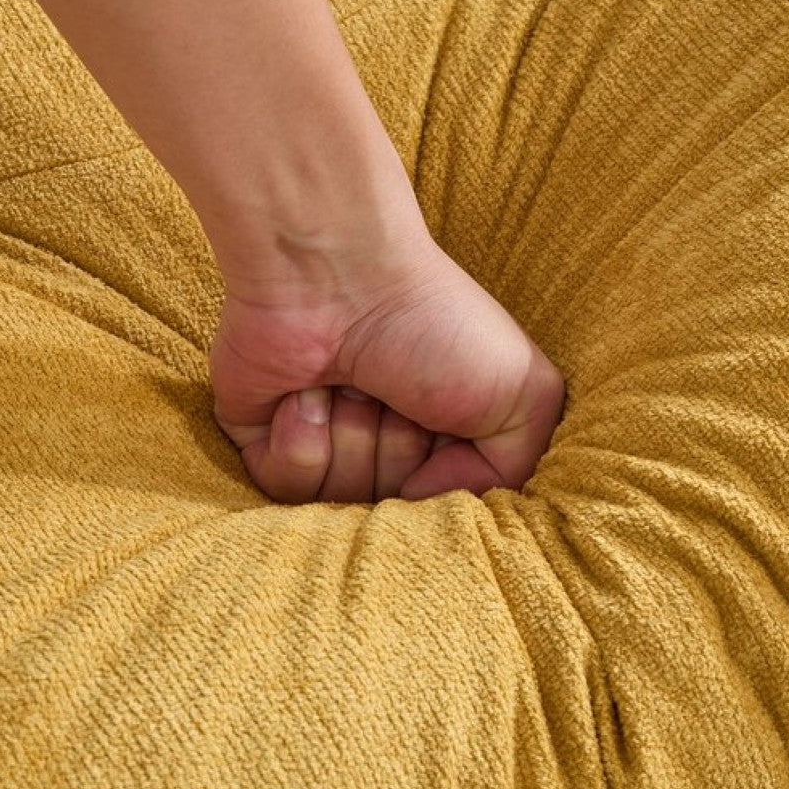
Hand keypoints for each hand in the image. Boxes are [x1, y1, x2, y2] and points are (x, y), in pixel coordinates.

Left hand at [210, 228, 565, 503]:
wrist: (338, 275)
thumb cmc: (434, 323)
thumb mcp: (526, 396)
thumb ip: (513, 473)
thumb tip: (432, 506)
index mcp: (441, 435)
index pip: (443, 511)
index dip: (445, 480)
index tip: (446, 423)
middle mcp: (381, 443)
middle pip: (389, 513)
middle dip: (398, 453)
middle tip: (396, 390)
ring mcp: (322, 443)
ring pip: (334, 506)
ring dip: (351, 438)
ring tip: (352, 381)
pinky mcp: (262, 439)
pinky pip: (282, 489)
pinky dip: (302, 439)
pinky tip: (309, 391)